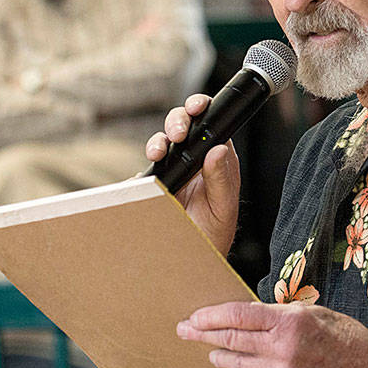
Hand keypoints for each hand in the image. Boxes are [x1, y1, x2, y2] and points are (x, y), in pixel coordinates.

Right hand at [146, 94, 240, 254]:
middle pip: (183, 125)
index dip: (202, 108)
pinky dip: (144, 163)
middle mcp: (193, 160)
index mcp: (216, 159)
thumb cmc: (213, 233)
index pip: (210, 124)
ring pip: (162, 141)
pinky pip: (145, 166)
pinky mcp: (152, 182)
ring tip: (158, 152)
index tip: (197, 107)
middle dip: (178, 120)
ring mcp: (171, 170)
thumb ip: (221, 179)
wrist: (188, 260)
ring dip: (159, 141)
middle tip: (178, 133)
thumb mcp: (222, 207)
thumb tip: (219, 150)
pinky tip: (149, 168)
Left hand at [177, 301, 367, 367]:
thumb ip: (276, 314)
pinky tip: (245, 367)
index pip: (239, 316)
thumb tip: (241, 314)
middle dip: (203, 336)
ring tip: (210, 351)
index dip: (212, 316)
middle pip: (231, 341)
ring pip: (238, 366)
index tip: (194, 316)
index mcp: (290, 322)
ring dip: (220, 357)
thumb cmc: (341, 335)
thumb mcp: (310, 312)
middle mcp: (283, 350)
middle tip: (184, 331)